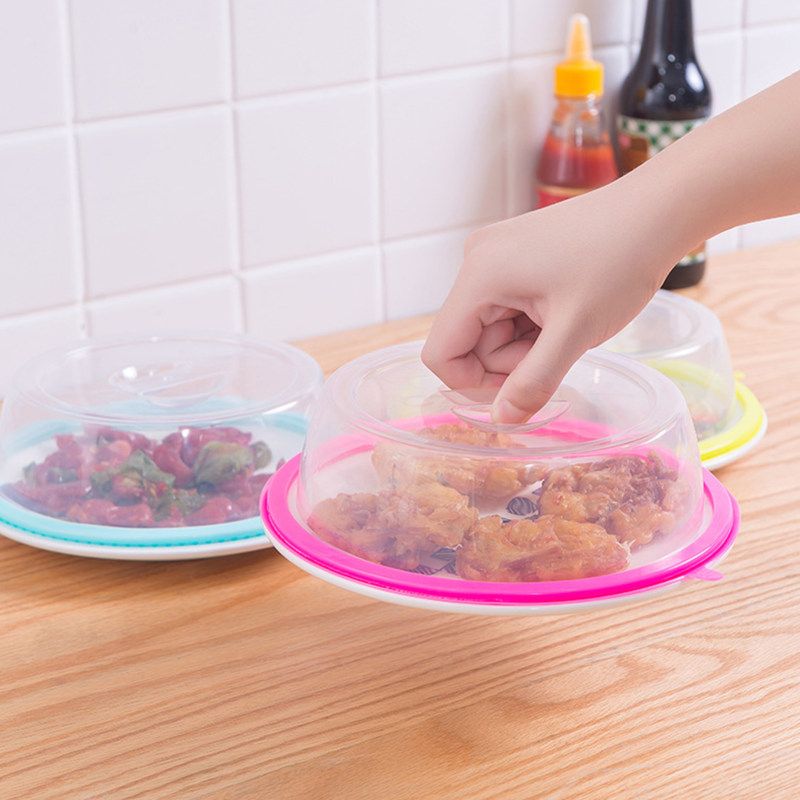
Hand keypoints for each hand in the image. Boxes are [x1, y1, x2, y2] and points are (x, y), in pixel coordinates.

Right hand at [422, 181, 691, 423]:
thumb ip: (534, 382)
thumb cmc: (620, 261)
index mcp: (478, 276)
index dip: (472, 384)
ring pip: (491, 330)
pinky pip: (506, 309)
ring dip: (526, 343)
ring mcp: (494, 256)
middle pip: (470, 343)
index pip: (440, 352)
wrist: (657, 210)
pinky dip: (533, 323)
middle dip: (512, 360)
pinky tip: (565, 310)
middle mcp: (475, 262)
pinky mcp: (513, 256)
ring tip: (570, 324)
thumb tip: (502, 422)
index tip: (520, 389)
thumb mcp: (576, 333)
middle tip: (561, 346)